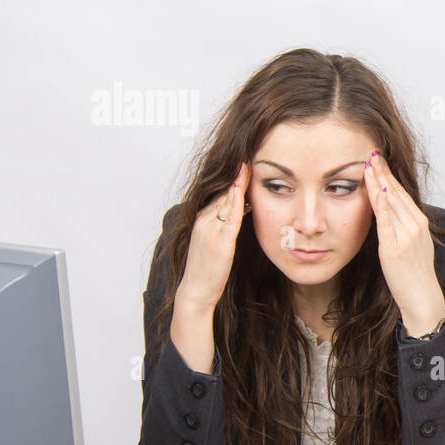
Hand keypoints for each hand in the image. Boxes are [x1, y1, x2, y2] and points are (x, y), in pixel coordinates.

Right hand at [177, 162, 248, 311]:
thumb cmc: (208, 270)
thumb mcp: (216, 242)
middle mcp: (204, 221)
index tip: (244, 161)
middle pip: (222, 192)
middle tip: (248, 153)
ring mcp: (210, 230)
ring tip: (248, 162)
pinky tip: (243, 187)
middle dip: (235, 174)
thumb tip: (241, 210)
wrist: (196, 291)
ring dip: (236, 182)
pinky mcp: (219, 242)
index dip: (233, 178)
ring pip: (225, 200)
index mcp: (203, 220)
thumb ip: (225, 225)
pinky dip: (236, 200)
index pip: (220, 193)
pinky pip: (229, 217)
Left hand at [364, 150, 444, 334]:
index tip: (379, 161)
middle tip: (372, 153)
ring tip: (368, 165)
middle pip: (397, 193)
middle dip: (384, 172)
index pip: (402, 194)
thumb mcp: (412, 245)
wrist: (422, 297)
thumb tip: (388, 213)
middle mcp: (416, 226)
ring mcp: (406, 237)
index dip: (390, 176)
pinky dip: (382, 205)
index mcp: (420, 223)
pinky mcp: (394, 249)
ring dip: (379, 182)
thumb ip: (401, 228)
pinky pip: (387, 223)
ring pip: (391, 203)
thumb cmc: (414, 275)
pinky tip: (378, 191)